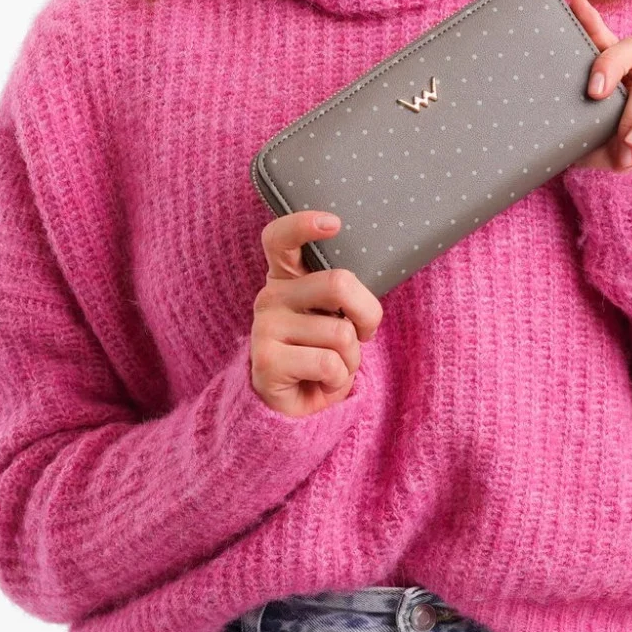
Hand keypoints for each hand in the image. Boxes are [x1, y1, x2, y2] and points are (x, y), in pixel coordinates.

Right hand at [250, 209, 383, 417]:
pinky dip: (338, 381)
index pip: (280, 238)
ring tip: (332, 367)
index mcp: (285, 278)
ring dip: (351, 360)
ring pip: (341, 334)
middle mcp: (270, 297)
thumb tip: (357, 289)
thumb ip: (341, 294)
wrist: (294, 407)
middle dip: (366, 315)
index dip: (303, 224)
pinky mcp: (266, 361)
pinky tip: (320, 384)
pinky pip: (330, 364)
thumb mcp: (334, 318)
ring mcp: (264, 328)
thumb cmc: (321, 354)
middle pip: (339, 283)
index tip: (333, 223)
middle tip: (359, 336)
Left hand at [567, 0, 631, 173]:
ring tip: (623, 150)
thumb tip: (546, 104)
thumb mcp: (588, 145)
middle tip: (593, 93)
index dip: (594, 24)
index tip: (575, 4)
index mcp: (624, 89)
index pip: (610, 48)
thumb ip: (575, 121)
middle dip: (610, 63)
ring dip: (629, 119)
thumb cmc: (619, 178)